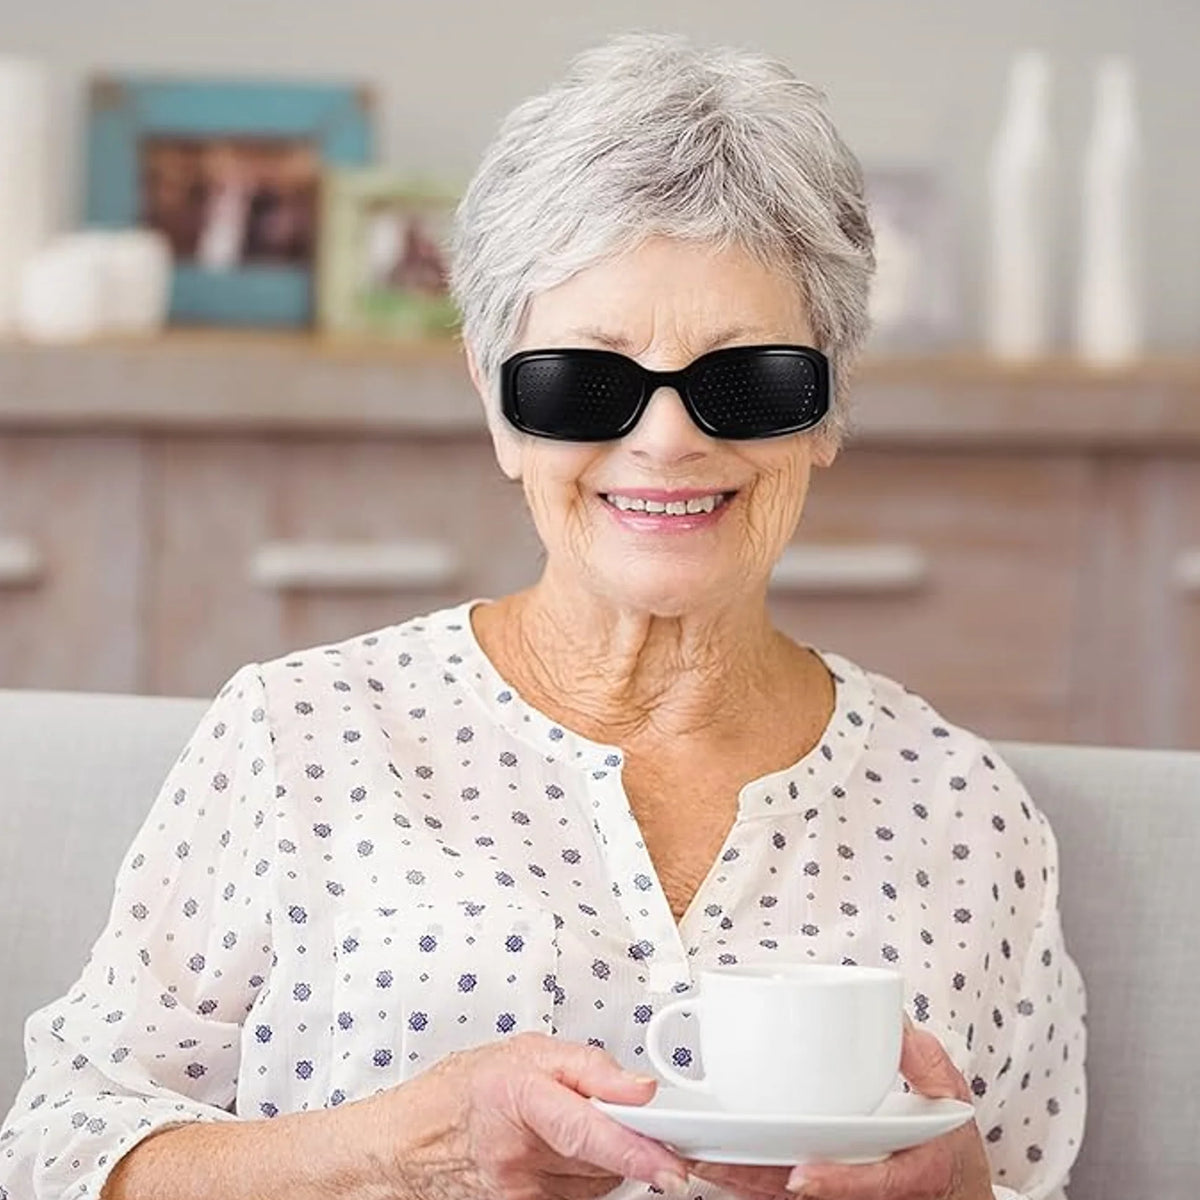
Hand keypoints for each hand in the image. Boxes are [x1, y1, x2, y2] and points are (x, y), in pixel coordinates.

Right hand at [350, 1031, 690, 1199]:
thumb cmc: (464, 1090)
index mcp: (518, 1098)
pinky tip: (561, 1157)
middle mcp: (517, 1157)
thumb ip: (589, 1066)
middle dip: (624, 1140)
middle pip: (602, 1160)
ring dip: (603, 1161)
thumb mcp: (527, 1052)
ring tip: (570, 1128)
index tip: (673, 1166)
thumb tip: (640, 1086)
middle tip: (625, 1118)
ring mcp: (518, 1194)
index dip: (636, 1151)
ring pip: (595, 1185)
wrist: (412, 1143)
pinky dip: (583, 1180)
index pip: (589, 1132)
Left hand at [684, 1018, 993, 1199]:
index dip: (838, 1182)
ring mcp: (845, 1198)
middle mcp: (872, 1193)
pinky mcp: (824, 1194)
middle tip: (711, 1160)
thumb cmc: (946, 1146)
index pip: (874, 1184)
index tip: (800, 1176)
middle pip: (812, 1197)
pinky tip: (712, 1160)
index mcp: (912, 1172)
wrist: (952, 1195)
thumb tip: (896, 1021)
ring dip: (741, 1181)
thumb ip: (926, 1060)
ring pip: (783, 1198)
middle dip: (759, 1182)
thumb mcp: (950, 1099)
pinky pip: (777, 1192)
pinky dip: (747, 1180)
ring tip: (695, 1157)